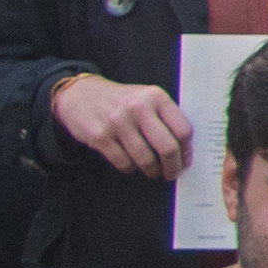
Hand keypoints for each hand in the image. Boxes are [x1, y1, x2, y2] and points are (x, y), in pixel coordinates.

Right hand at [51, 71, 184, 177]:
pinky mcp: (100, 136)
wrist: (81, 94)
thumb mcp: (146, 97)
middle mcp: (138, 107)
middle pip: (167, 147)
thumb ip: (165, 117)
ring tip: (152, 170)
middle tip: (171, 173)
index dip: (187, 150)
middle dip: (172, 166)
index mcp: (155, 96)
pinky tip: (131, 163)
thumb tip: (184, 150)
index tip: (185, 161)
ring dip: (152, 170)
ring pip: (146, 160)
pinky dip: (130, 168)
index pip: (182, 129)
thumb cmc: (121, 100)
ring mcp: (118, 122)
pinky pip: (124, 163)